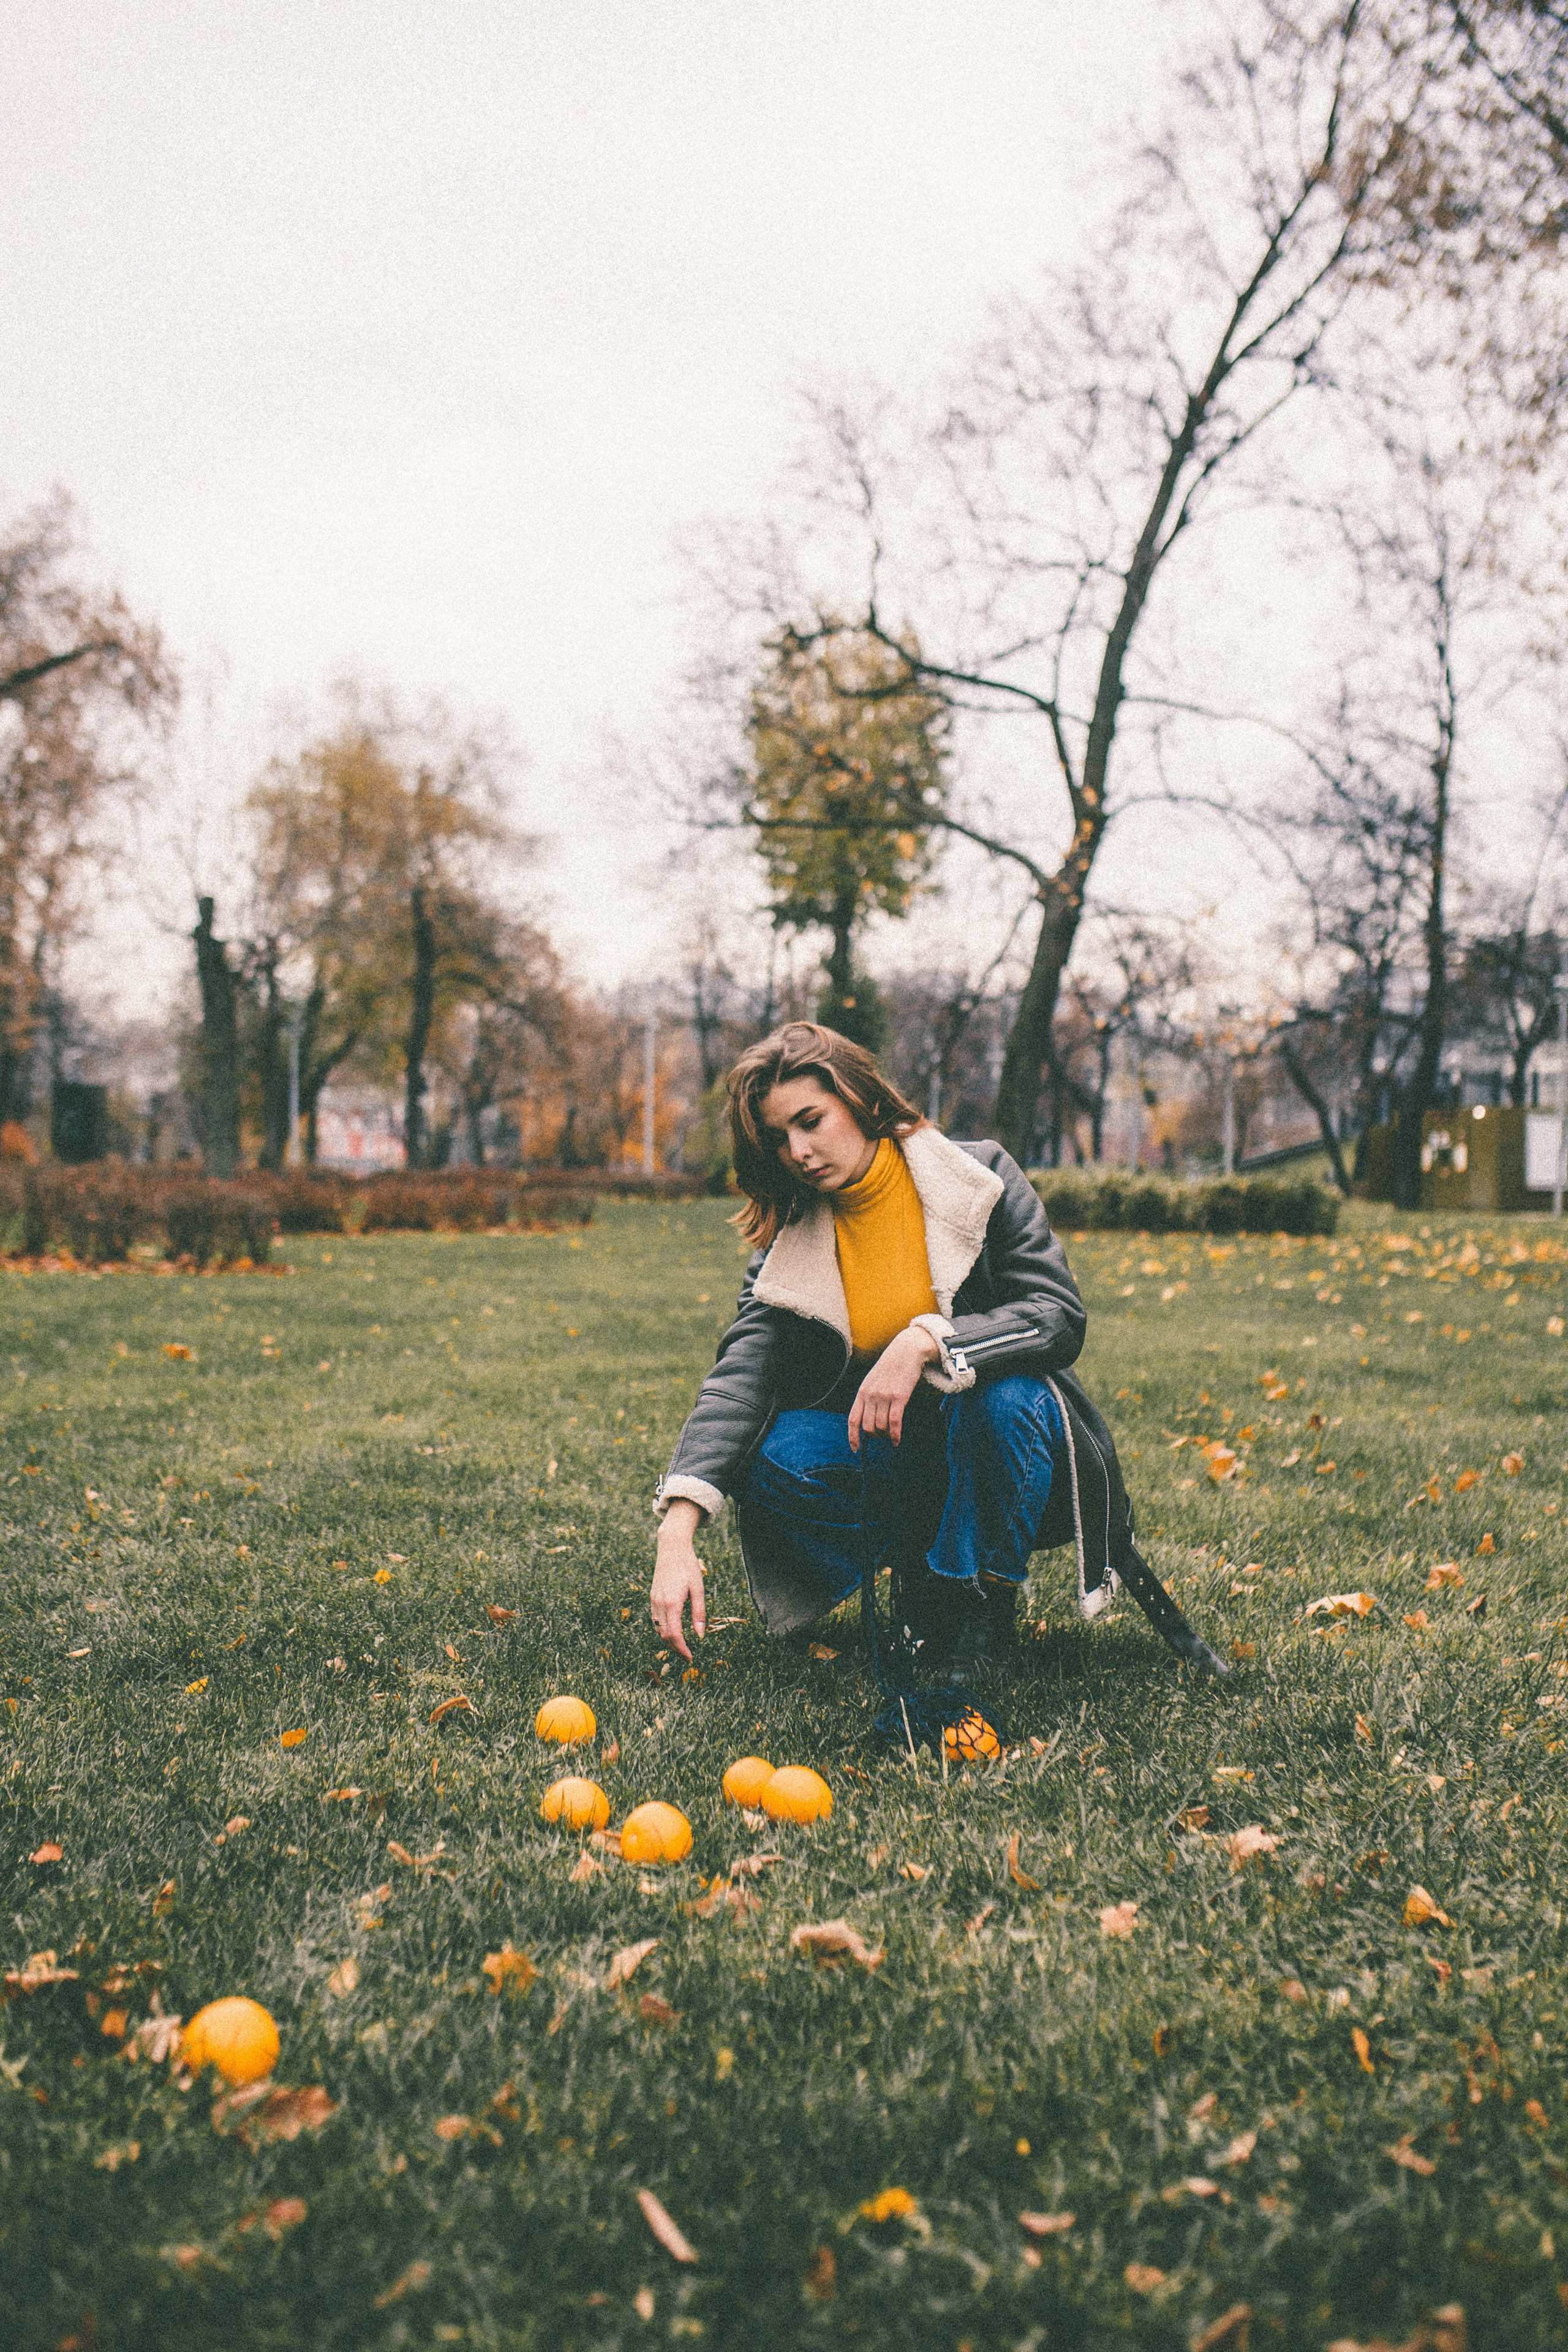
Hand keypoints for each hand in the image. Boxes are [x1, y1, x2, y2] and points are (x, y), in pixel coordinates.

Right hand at [651, 1499, 706, 1662]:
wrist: (671, 1548)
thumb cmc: (688, 1567)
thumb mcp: (699, 1589)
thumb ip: (699, 1612)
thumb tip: (700, 1635)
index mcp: (672, 1603)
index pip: (674, 1635)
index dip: (681, 1649)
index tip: (690, 1657)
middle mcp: (659, 1604)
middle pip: (664, 1635)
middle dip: (675, 1648)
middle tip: (687, 1655)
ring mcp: (653, 1601)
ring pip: (657, 1629)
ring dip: (668, 1640)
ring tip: (682, 1646)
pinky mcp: (652, 1597)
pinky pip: (655, 1620)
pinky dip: (663, 1629)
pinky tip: (673, 1630)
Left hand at [847, 1325, 939, 1451]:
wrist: (906, 1352)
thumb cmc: (890, 1367)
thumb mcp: (872, 1381)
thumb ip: (868, 1398)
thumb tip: (867, 1419)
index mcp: (862, 1392)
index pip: (852, 1420)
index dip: (852, 1437)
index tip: (855, 1449)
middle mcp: (870, 1395)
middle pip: (867, 1427)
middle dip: (875, 1436)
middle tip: (882, 1436)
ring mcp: (884, 1396)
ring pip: (881, 1427)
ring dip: (886, 1435)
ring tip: (891, 1435)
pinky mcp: (899, 1397)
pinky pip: (894, 1422)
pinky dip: (895, 1435)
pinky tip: (897, 1440)